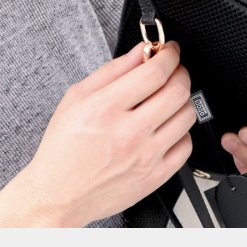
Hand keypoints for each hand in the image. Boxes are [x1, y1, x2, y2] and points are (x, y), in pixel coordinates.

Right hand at [0, 40, 195, 226]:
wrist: (58, 195)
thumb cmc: (64, 148)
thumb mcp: (77, 98)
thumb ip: (114, 69)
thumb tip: (142, 51)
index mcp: (106, 108)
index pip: (155, 72)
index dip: (169, 55)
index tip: (170, 51)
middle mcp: (129, 133)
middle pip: (178, 91)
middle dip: (180, 72)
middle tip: (173, 70)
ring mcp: (145, 157)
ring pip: (187, 115)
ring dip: (182, 99)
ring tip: (168, 98)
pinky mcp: (155, 176)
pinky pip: (186, 145)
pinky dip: (181, 130)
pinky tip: (166, 127)